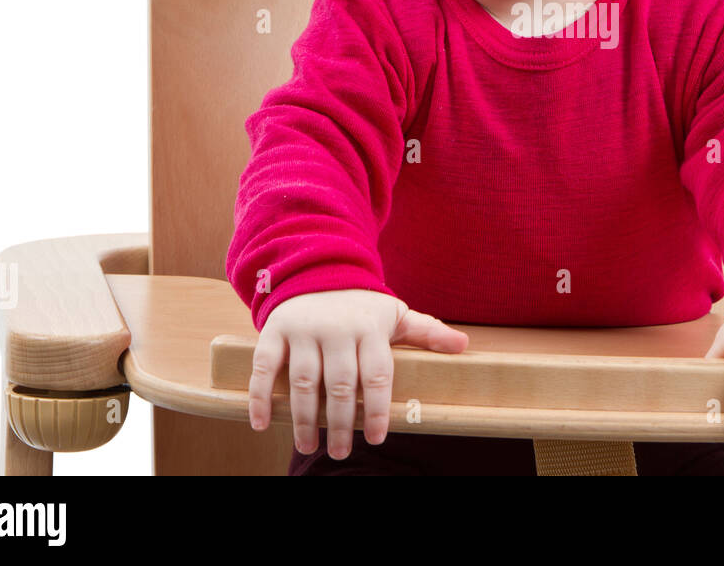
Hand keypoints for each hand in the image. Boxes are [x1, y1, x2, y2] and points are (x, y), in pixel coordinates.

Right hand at [248, 288, 468, 459]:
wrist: (317, 270)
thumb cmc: (362, 306)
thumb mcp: (395, 314)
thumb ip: (426, 332)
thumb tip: (463, 346)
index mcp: (370, 327)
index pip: (377, 374)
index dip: (376, 408)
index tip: (376, 437)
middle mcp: (337, 328)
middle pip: (339, 384)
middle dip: (339, 423)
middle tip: (340, 452)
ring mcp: (304, 329)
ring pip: (303, 380)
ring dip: (304, 418)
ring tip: (309, 445)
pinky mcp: (276, 330)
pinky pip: (264, 366)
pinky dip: (260, 396)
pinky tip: (263, 424)